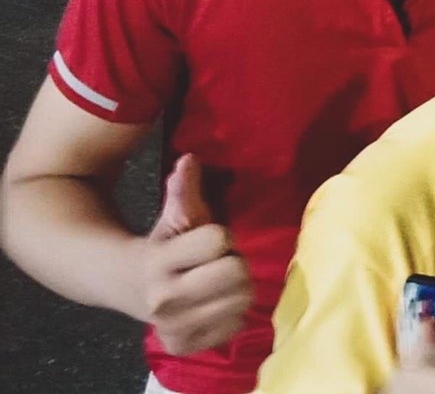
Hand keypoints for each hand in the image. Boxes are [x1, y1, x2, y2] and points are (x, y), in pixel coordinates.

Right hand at [138, 154, 252, 355]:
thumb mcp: (171, 218)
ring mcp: (173, 327)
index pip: (218, 239)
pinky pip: (235, 325)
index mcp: (158, 262)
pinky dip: (231, 313)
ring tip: (214, 283)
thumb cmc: (160, 246)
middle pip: (236, 273)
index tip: (209, 239)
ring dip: (235, 288)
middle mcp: (163, 299)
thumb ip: (183, 190)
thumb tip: (190, 159)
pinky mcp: (183, 346)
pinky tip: (212, 304)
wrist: (122, 285)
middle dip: (232, 263)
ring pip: (242, 300)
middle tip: (216, 263)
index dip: (219, 235)